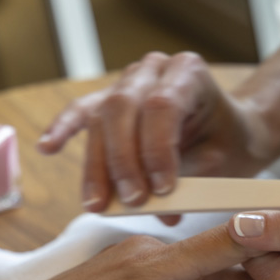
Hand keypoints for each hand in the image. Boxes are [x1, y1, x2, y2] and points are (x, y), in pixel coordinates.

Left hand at [0, 223, 251, 279]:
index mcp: (147, 271)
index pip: (223, 243)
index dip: (271, 233)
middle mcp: (143, 253)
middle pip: (217, 253)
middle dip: (260, 268)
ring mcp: (132, 257)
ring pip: (197, 262)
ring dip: (233, 277)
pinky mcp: (123, 268)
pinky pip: (177, 269)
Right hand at [37, 52, 275, 216]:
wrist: (233, 131)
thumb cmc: (229, 144)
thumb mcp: (220, 161)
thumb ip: (187, 178)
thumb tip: (160, 209)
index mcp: (188, 73)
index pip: (161, 106)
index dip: (157, 150)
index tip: (163, 189)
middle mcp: (154, 70)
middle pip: (121, 109)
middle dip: (122, 161)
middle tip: (131, 202)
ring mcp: (128, 82)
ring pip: (100, 119)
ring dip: (97, 166)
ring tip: (97, 204)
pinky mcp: (109, 103)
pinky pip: (81, 113)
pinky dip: (63, 130)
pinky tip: (47, 147)